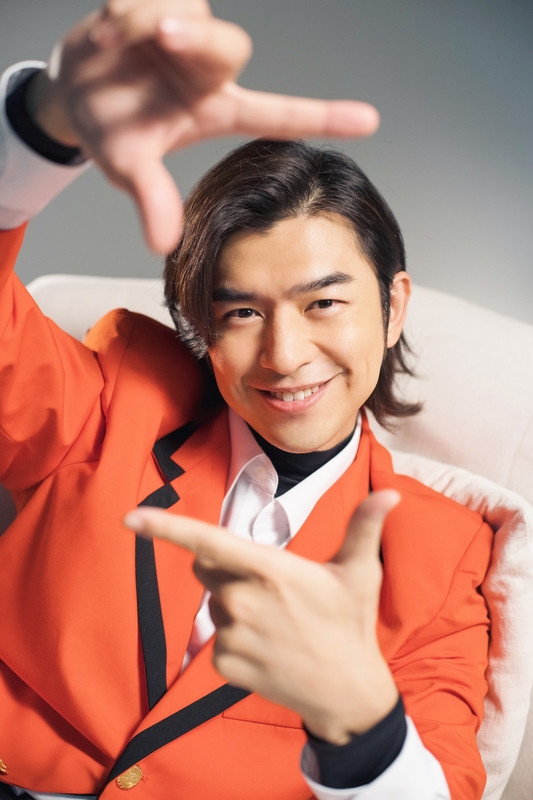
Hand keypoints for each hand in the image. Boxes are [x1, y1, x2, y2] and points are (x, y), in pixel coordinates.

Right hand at [25, 0, 378, 253]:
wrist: (71, 88)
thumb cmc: (110, 129)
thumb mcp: (128, 167)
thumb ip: (152, 199)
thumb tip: (163, 245)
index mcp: (215, 110)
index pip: (277, 113)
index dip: (323, 116)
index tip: (370, 121)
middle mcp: (210, 71)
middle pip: (232, 47)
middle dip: (193, 38)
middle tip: (157, 37)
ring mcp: (190, 32)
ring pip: (191, 10)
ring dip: (146, 21)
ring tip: (117, 43)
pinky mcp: (165, 0)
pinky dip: (128, 6)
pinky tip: (114, 31)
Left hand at [124, 490, 399, 744]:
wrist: (346, 693)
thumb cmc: (350, 624)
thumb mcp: (360, 573)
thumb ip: (365, 527)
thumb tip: (390, 494)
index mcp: (269, 569)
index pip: (207, 541)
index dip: (166, 527)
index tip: (131, 518)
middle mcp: (243, 600)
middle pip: (206, 567)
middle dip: (226, 568)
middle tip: (271, 586)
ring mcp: (231, 635)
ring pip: (214, 603)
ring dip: (234, 604)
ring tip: (276, 621)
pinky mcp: (224, 664)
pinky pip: (216, 638)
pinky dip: (235, 637)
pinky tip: (267, 647)